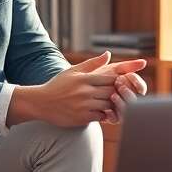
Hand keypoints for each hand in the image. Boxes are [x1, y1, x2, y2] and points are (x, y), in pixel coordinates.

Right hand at [9, 52, 145, 127]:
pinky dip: (106, 115)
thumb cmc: (58, 85)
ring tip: (122, 104)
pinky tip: (109, 113)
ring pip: (108, 104)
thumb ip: (92, 64)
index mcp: (85, 79)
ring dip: (115, 104)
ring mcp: (84, 105)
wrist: (41, 103)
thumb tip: (109, 54)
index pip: (110, 78)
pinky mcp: (82, 117)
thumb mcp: (73, 71)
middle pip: (111, 91)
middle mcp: (85, 91)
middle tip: (130, 93)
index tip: (127, 81)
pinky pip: (101, 116)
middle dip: (120, 92)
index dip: (120, 80)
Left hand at [102, 62, 147, 124]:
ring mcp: (122, 109)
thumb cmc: (99, 76)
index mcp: (132, 88)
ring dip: (122, 103)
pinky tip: (108, 111)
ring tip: (113, 95)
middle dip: (129, 91)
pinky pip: (117, 120)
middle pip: (136, 100)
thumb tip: (144, 62)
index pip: (141, 87)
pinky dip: (114, 115)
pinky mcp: (112, 118)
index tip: (127, 75)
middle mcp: (129, 100)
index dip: (136, 82)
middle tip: (119, 84)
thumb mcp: (113, 69)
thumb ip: (127, 66)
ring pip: (128, 111)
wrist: (81, 90)